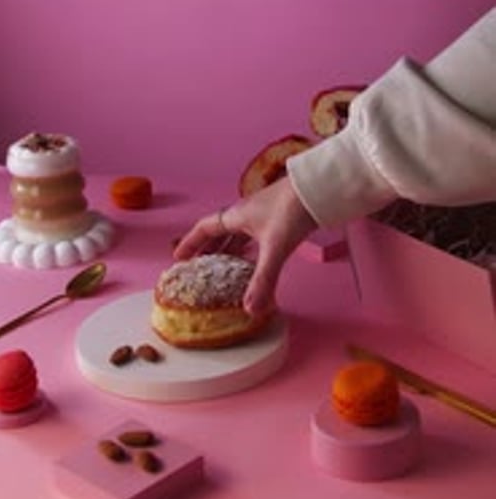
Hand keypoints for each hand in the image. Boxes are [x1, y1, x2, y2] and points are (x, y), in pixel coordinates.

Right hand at [173, 177, 316, 314]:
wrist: (319, 188)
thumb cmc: (293, 209)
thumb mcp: (275, 248)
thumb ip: (263, 280)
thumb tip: (250, 310)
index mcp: (236, 215)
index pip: (204, 228)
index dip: (190, 243)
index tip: (178, 258)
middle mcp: (246, 213)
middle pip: (219, 232)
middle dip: (207, 249)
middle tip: (197, 267)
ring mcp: (262, 215)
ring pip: (237, 234)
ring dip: (228, 249)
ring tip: (222, 268)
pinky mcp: (279, 219)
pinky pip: (255, 236)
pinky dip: (249, 249)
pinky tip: (254, 260)